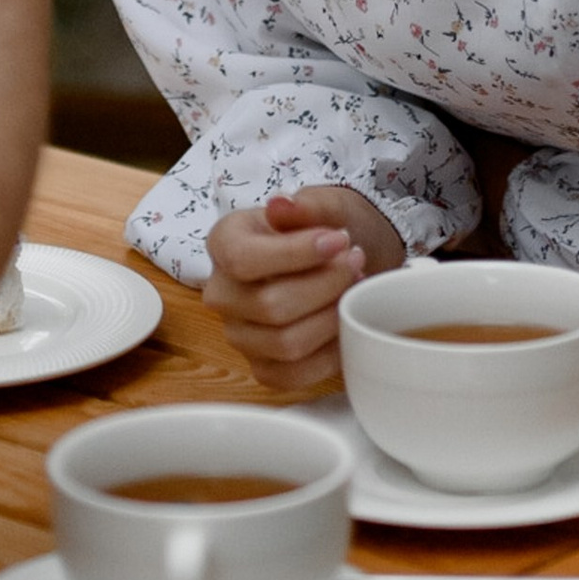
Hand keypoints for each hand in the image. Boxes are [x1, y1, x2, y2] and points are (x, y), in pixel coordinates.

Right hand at [204, 185, 406, 395]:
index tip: (340, 241)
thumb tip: (282, 205)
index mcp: (224, 243)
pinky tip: (347, 324)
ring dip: (332, 319)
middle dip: (326, 286)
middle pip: (271, 306)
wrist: (339, 258)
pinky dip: (330, 354)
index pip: (245, 259)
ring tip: (354, 291)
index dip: (296, 254)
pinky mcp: (262, 367)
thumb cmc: (325, 230)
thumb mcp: (323, 204)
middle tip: (356, 263)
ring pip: (286, 343)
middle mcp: (222, 293)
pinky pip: (294, 375)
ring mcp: (239, 334)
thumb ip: (307, 205)